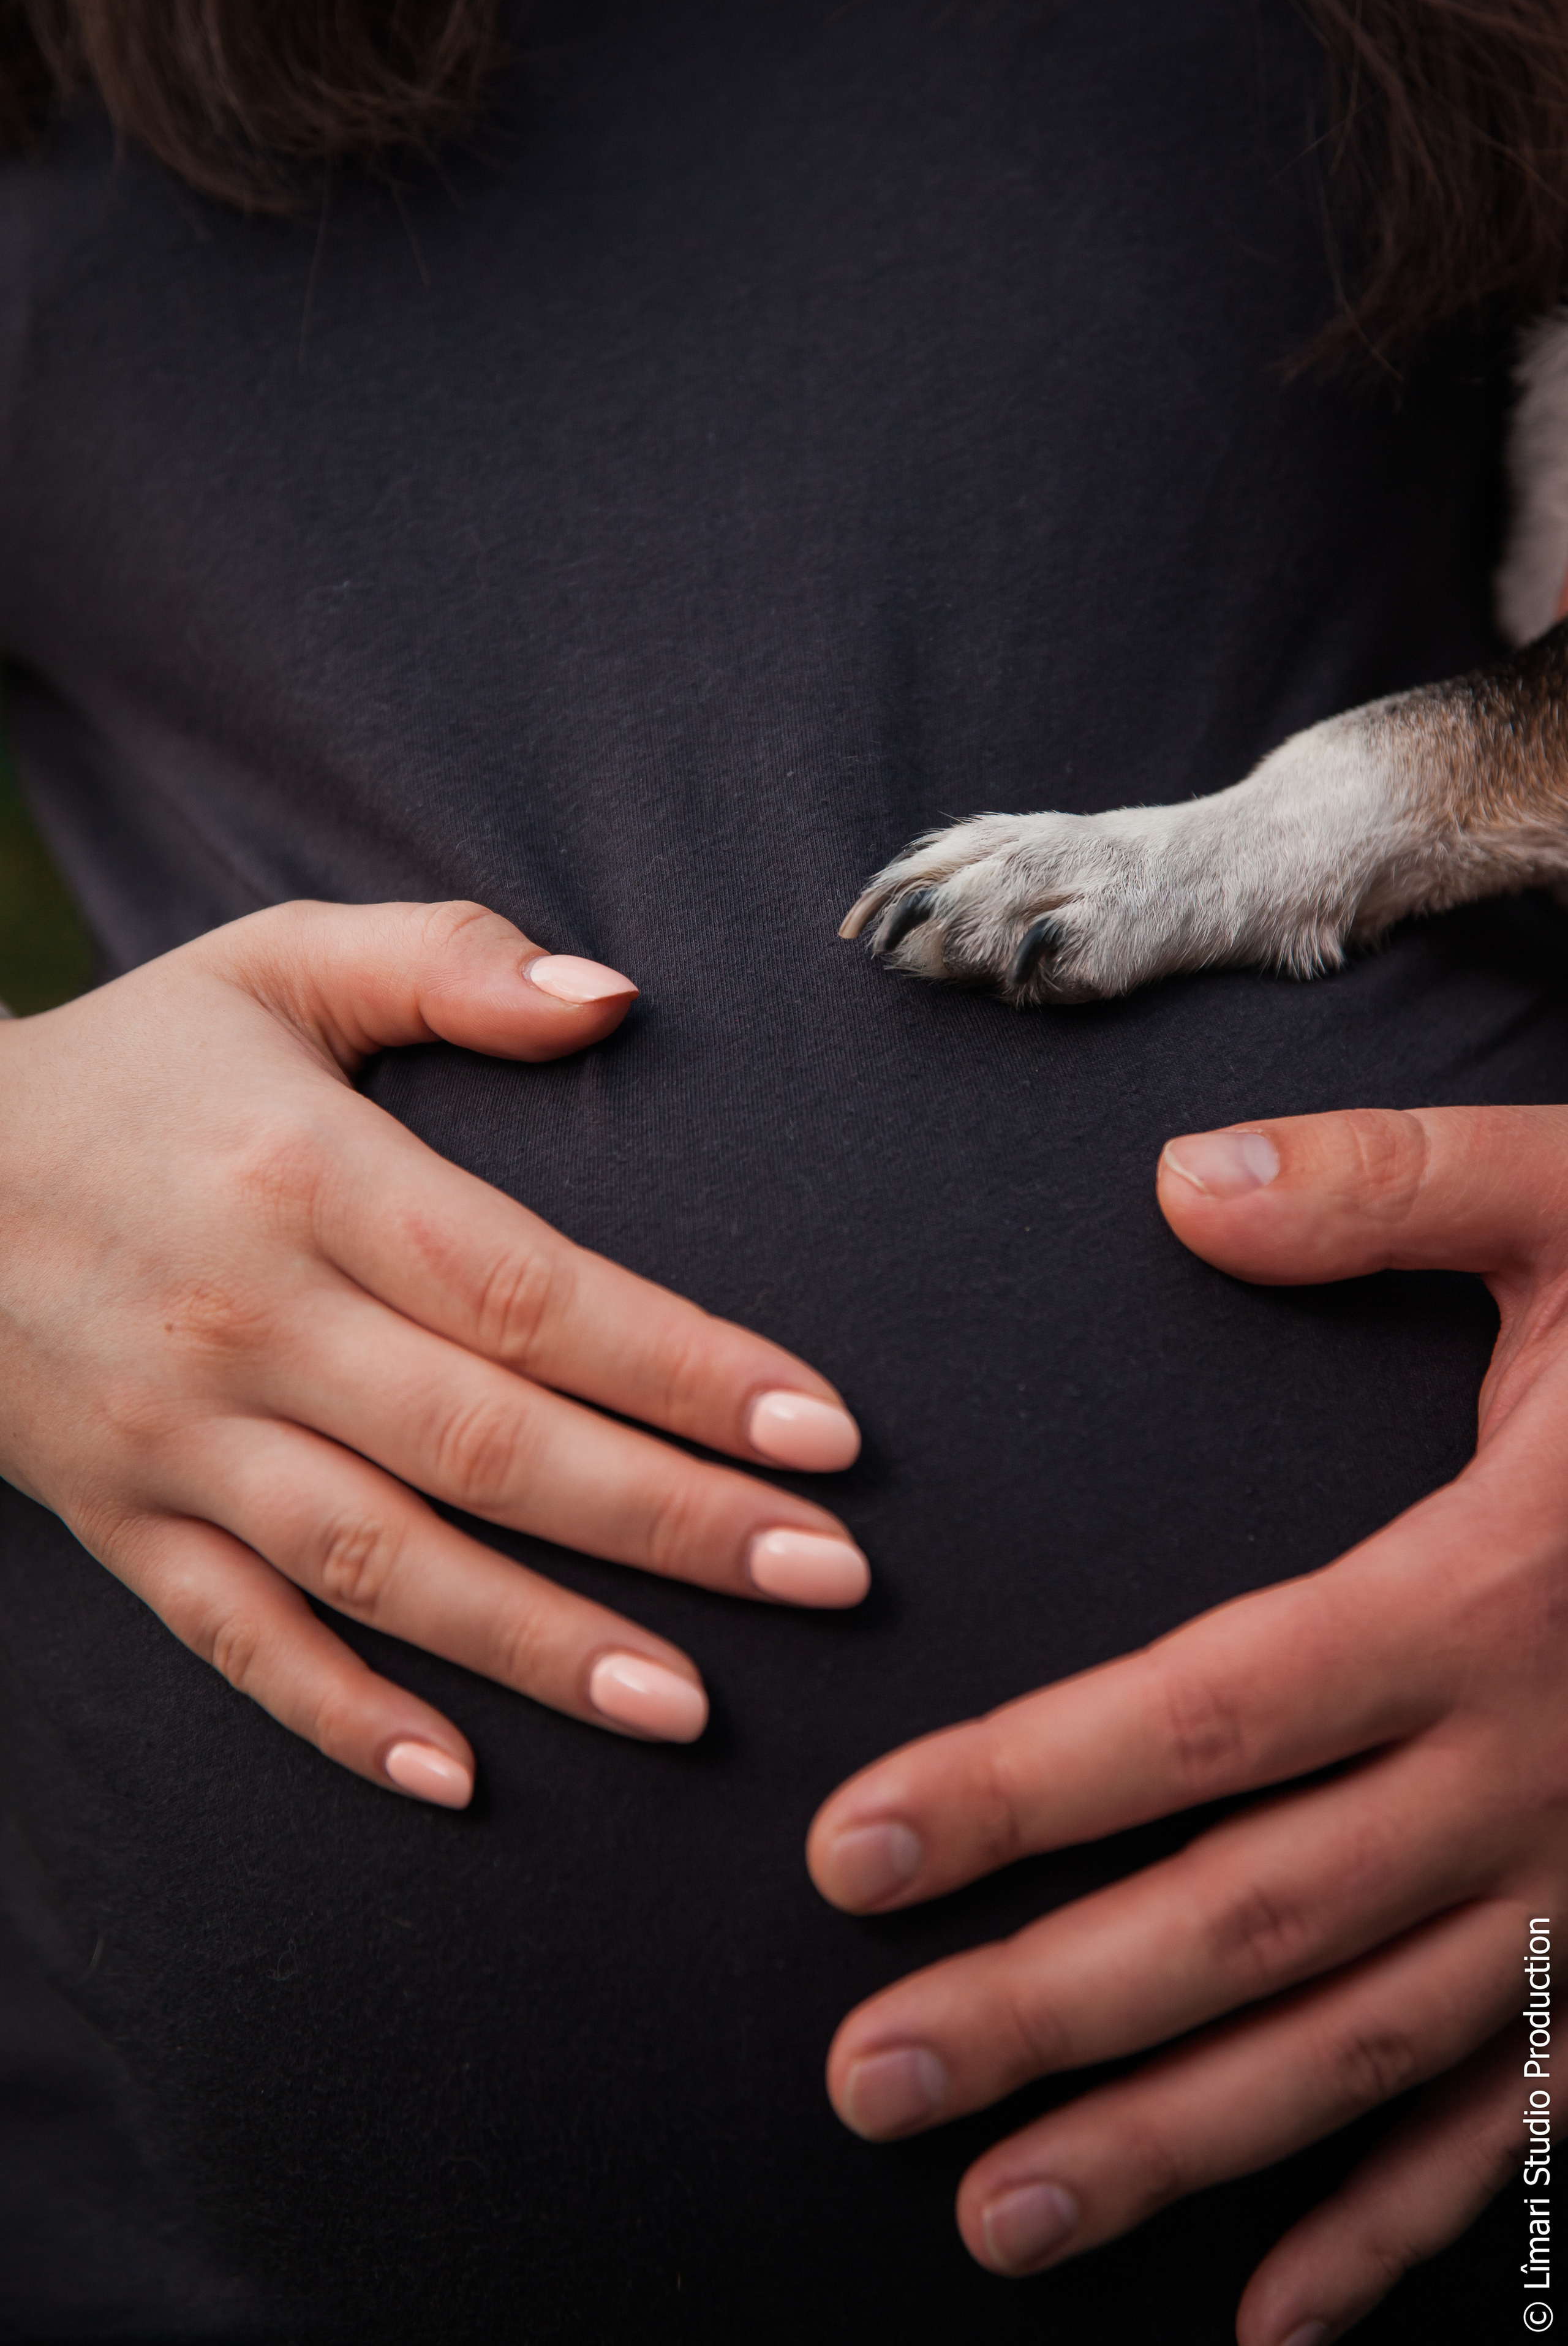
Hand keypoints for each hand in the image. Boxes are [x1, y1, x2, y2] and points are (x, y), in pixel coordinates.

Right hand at [1, 900, 865, 1806]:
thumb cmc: (133, 1068)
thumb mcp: (276, 965)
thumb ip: (448, 964)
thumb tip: (617, 998)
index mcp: (309, 1179)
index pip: (531, 1291)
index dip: (685, 1367)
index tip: (825, 1431)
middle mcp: (250, 1324)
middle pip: (489, 1444)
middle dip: (669, 1521)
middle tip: (829, 1579)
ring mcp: (179, 1441)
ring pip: (382, 1566)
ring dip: (541, 1646)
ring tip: (691, 1705)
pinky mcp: (121, 1523)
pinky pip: (236, 1640)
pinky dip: (339, 1716)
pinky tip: (458, 1780)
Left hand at [808, 1104, 1567, 2343]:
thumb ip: (1391, 1191)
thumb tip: (1181, 1183)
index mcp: (1486, 1594)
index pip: (1210, 1713)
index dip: (1020, 1790)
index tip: (850, 1853)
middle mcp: (1533, 1771)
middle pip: (1252, 1916)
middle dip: (1050, 2010)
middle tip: (862, 2080)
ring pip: (1361, 2050)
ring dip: (1180, 2144)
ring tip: (997, 2210)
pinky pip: (1524, 2123)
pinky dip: (1400, 2228)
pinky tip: (1269, 2317)